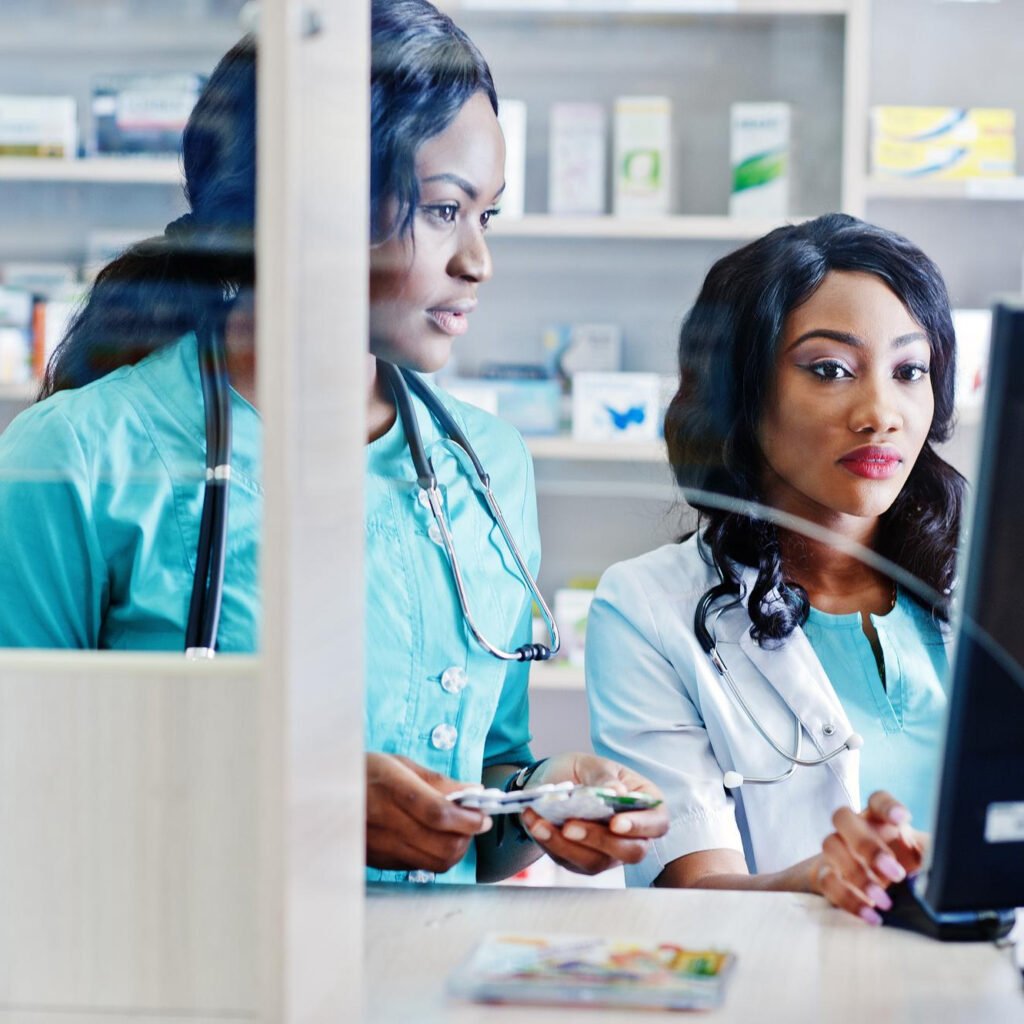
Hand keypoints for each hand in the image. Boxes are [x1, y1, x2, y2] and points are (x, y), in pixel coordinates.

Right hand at [365, 753, 491, 873]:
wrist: (325, 797)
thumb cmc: (365, 774)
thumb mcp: (399, 764)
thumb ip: (438, 781)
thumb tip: (473, 791)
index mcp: (391, 787)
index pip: (437, 812)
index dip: (467, 818)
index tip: (483, 816)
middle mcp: (386, 820)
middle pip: (441, 844)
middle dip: (467, 836)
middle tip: (475, 822)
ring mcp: (382, 846)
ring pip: (436, 862)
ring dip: (456, 849)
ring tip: (458, 831)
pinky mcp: (381, 861)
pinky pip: (420, 866)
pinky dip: (437, 856)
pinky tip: (436, 839)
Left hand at [518, 753, 668, 875]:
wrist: (551, 780)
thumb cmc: (581, 770)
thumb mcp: (592, 764)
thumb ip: (604, 777)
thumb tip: (617, 792)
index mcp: (644, 805)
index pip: (657, 824)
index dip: (640, 827)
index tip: (615, 822)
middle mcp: (631, 834)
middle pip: (631, 851)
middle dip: (600, 840)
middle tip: (571, 826)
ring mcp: (607, 852)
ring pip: (596, 862)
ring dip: (567, 845)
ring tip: (541, 823)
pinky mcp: (580, 860)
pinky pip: (568, 860)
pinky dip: (548, 842)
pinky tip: (533, 822)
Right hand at [811, 790, 926, 923]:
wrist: (881, 893)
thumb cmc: (906, 870)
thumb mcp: (924, 861)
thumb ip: (934, 857)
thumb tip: (948, 865)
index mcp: (879, 820)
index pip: (877, 800)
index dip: (887, 806)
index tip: (903, 819)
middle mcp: (852, 829)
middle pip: (843, 817)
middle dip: (867, 845)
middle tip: (895, 874)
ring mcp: (834, 850)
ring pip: (830, 845)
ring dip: (857, 874)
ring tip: (884, 901)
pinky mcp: (824, 875)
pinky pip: (826, 881)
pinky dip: (847, 899)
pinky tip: (871, 915)